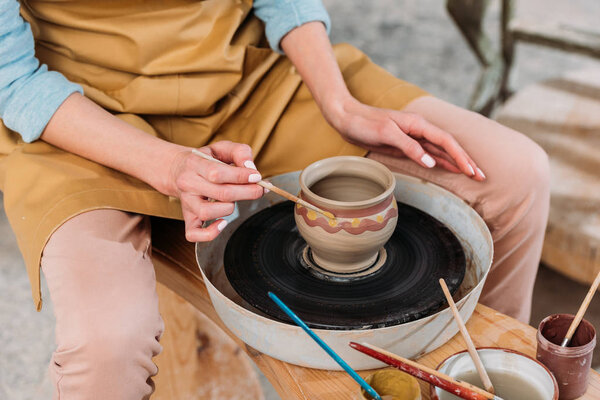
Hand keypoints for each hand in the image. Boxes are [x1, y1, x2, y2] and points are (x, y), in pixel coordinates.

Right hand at [168, 141, 263, 241]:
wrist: (178, 170)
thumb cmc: (205, 160)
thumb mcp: (221, 148)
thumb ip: (239, 152)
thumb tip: (251, 168)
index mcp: (194, 164)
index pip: (217, 173)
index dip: (241, 176)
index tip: (257, 176)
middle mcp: (188, 184)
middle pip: (221, 194)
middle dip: (247, 192)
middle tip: (259, 190)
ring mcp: (186, 203)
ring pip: (208, 213)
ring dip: (229, 208)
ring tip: (233, 201)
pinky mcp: (187, 218)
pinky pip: (194, 234)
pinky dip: (210, 233)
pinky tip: (223, 223)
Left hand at [324, 97, 484, 180]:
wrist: (346, 118)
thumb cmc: (365, 123)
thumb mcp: (387, 134)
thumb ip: (410, 147)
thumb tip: (431, 163)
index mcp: (418, 124)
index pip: (446, 141)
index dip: (461, 156)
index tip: (473, 171)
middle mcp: (419, 130)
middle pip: (449, 146)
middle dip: (466, 161)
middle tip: (482, 176)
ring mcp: (413, 137)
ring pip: (441, 150)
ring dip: (457, 162)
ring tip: (473, 174)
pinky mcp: (405, 144)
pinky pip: (428, 153)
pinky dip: (441, 161)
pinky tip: (450, 168)